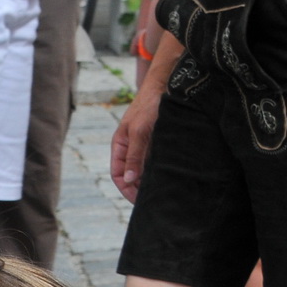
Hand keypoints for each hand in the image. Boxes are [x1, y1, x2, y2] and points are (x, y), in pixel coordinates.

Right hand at [109, 81, 161, 202]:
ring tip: (161, 191)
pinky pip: (156, 161)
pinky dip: (160, 170)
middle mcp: (130, 147)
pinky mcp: (158, 142)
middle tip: (152, 200)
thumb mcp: (139, 131)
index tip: (138, 201)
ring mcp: (144, 145)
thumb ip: (134, 156)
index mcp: (120, 145)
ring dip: (150, 180)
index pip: (117, 174)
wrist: (166, 86)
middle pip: (130, 174)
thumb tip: (128, 180)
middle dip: (138, 188)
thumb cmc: (149, 106)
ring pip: (144, 169)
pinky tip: (169, 177)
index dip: (125, 189)